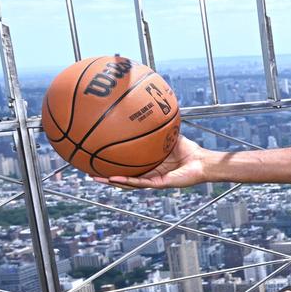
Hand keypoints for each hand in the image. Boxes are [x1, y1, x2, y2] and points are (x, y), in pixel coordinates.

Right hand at [93, 135, 213, 188]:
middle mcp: (148, 174)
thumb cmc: (187, 149)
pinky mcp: (159, 183)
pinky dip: (126, 181)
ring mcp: (152, 180)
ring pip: (127, 183)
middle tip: (88, 170)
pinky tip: (113, 178)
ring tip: (95, 178)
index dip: (112, 162)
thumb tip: (145, 108)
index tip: (96, 157)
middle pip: (122, 176)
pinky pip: (140, 183)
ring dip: (111, 181)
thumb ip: (156, 125)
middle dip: (105, 174)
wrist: (201, 161)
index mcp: (148, 164)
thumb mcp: (167, 135)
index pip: (126, 165)